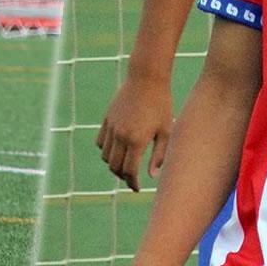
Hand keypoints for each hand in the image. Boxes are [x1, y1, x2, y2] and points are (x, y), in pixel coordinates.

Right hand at [96, 70, 173, 192]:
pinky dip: (106, 150)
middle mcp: (121, 135)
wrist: (146, 77)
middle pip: (115, 167)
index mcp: (137, 141)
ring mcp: (111, 127)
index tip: (137, 188)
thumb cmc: (162, 104)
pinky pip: (100, 142)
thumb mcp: (166, 130)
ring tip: (125, 165)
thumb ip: (159, 155)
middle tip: (132, 179)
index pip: (129, 172)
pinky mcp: (107, 119)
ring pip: (106, 156)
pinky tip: (117, 150)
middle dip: (122, 177)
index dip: (132, 183)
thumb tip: (151, 176)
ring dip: (114, 165)